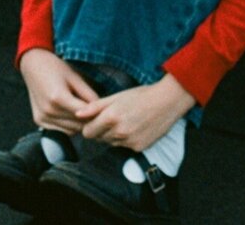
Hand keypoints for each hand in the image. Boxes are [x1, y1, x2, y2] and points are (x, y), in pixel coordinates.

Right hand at [18, 48, 99, 133]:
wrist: (33, 65)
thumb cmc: (56, 68)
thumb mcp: (75, 77)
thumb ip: (88, 94)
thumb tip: (101, 108)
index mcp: (58, 97)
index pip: (84, 114)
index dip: (96, 113)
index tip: (104, 110)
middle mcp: (48, 110)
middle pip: (78, 124)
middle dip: (89, 119)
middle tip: (96, 112)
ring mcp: (42, 118)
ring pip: (71, 131)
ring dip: (79, 124)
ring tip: (84, 111)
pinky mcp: (39, 122)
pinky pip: (61, 131)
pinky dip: (69, 126)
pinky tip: (72, 114)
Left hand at [74, 74, 195, 150]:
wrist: (167, 102)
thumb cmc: (141, 95)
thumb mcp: (117, 96)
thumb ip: (95, 106)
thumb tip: (77, 114)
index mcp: (111, 117)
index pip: (87, 133)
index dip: (89, 126)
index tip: (95, 120)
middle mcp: (118, 132)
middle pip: (99, 139)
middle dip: (101, 130)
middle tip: (112, 118)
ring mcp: (129, 142)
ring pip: (111, 143)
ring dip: (113, 135)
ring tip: (125, 121)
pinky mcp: (138, 148)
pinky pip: (124, 147)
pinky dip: (126, 139)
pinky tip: (135, 127)